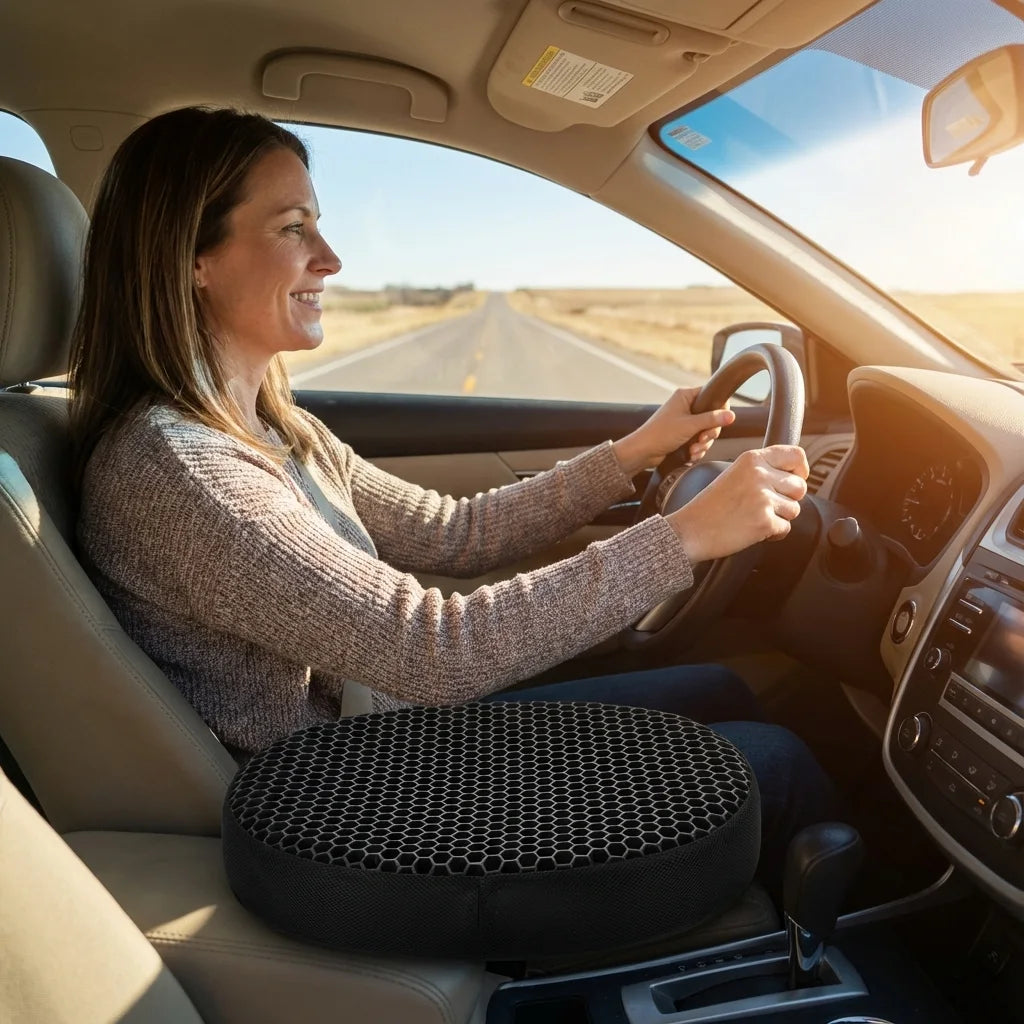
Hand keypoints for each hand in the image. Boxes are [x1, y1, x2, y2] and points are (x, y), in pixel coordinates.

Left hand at [612, 387, 735, 475]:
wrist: (642, 452)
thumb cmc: (660, 434)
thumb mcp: (690, 425)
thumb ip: (712, 419)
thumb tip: (731, 415)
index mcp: (686, 396)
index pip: (712, 395)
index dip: (720, 408)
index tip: (722, 420)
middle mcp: (686, 406)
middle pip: (712, 417)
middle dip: (709, 432)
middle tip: (702, 438)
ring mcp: (684, 421)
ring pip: (706, 431)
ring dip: (703, 444)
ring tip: (693, 450)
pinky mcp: (682, 435)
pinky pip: (698, 441)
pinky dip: (697, 449)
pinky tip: (690, 455)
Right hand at [666, 445, 808, 562]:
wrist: (690, 530)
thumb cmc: (709, 506)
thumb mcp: (734, 474)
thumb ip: (761, 470)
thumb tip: (794, 476)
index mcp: (752, 459)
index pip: (796, 455)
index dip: (800, 469)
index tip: (794, 478)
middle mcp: (759, 475)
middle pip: (800, 486)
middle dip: (787, 500)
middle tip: (766, 506)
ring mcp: (762, 498)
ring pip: (795, 509)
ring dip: (779, 517)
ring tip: (755, 517)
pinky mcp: (764, 521)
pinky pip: (786, 528)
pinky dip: (773, 533)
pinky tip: (754, 530)